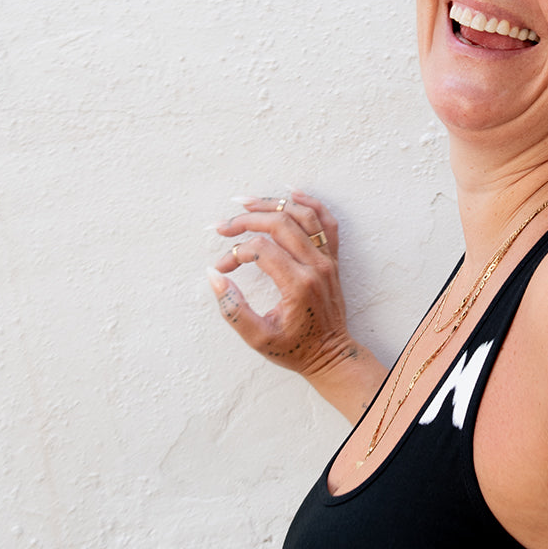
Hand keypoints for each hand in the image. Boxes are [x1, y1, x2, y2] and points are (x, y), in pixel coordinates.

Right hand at [208, 191, 352, 378]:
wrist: (331, 355)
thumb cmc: (295, 349)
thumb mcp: (258, 338)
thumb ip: (233, 309)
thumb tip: (214, 275)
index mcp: (298, 285)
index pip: (261, 250)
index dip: (236, 253)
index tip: (223, 267)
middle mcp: (316, 267)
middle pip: (280, 224)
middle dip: (247, 220)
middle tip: (223, 226)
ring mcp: (328, 260)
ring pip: (303, 215)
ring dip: (273, 204)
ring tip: (246, 203)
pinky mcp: (333, 258)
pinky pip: (326, 221)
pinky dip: (310, 203)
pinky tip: (290, 193)